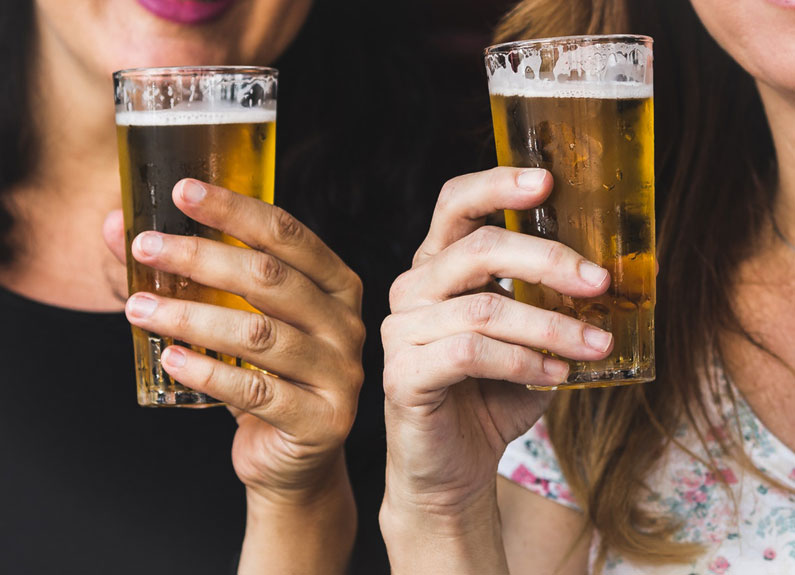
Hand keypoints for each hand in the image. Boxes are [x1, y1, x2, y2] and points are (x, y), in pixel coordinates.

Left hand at [104, 178, 363, 500]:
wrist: (294, 455)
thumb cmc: (265, 374)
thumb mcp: (239, 317)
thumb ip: (192, 274)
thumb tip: (114, 229)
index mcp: (336, 285)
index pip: (287, 234)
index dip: (234, 209)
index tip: (181, 192)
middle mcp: (346, 324)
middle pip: (270, 278)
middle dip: (200, 257)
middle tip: (144, 248)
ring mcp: (339, 373)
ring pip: (259, 333)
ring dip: (191, 316)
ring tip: (138, 309)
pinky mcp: (321, 420)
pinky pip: (256, 391)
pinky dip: (207, 372)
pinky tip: (168, 358)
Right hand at [379, 167, 611, 572]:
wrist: (455, 468)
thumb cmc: (493, 395)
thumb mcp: (528, 336)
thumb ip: (550, 301)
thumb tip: (612, 273)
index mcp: (438, 266)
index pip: (455, 205)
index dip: (497, 185)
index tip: (548, 182)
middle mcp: (412, 288)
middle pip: (478, 249)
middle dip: (548, 260)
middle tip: (600, 282)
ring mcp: (401, 330)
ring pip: (484, 307)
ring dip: (551, 325)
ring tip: (597, 344)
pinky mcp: (402, 373)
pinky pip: (470, 353)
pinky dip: (524, 361)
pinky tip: (556, 374)